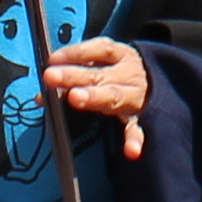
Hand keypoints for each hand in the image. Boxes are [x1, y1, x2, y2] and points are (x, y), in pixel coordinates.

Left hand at [44, 39, 149, 158]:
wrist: (161, 82)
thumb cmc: (119, 73)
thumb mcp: (103, 65)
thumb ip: (74, 75)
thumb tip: (40, 97)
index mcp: (119, 55)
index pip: (98, 50)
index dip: (75, 53)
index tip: (52, 58)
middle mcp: (127, 74)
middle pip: (98, 74)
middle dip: (73, 75)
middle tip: (50, 76)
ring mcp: (134, 97)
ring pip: (114, 96)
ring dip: (94, 97)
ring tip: (75, 98)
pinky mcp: (139, 118)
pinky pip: (136, 129)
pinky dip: (134, 140)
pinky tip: (131, 152)